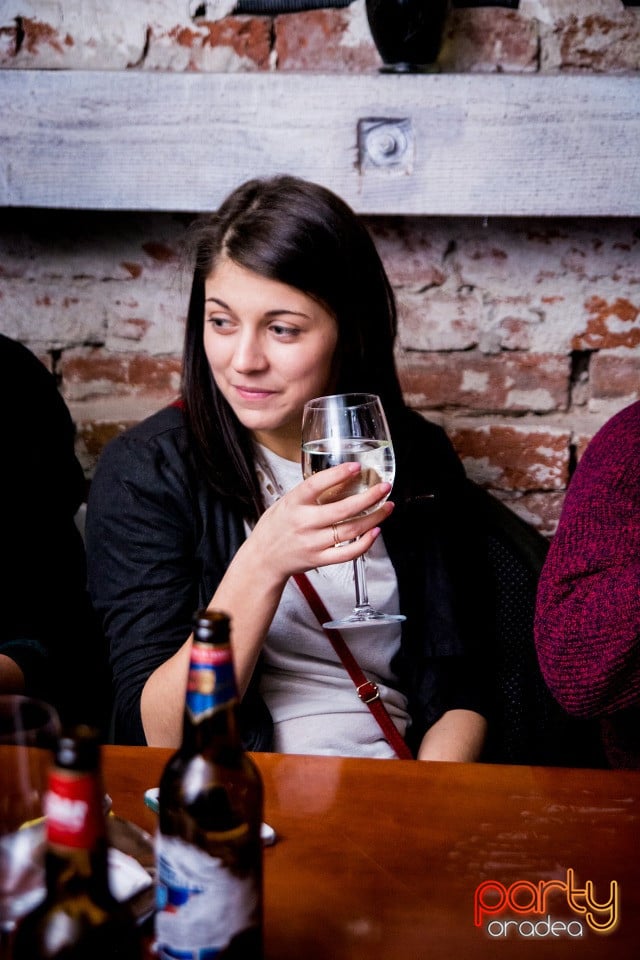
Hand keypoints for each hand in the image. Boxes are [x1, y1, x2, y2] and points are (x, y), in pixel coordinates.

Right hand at [249, 462, 393, 583]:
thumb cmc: (276, 526)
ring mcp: (312, 543)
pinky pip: (347, 553)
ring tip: (387, 507)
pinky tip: (376, 531)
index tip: (356, 466)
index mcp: (293, 504)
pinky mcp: (320, 559)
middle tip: (384, 488)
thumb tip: (342, 478)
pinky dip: (365, 543)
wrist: (263, 558)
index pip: (316, 484)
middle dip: (369, 497)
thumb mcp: (286, 502)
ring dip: (374, 518)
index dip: (337, 474)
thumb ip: (310, 494)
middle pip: (342, 510)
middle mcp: (303, 523)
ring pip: (350, 530)